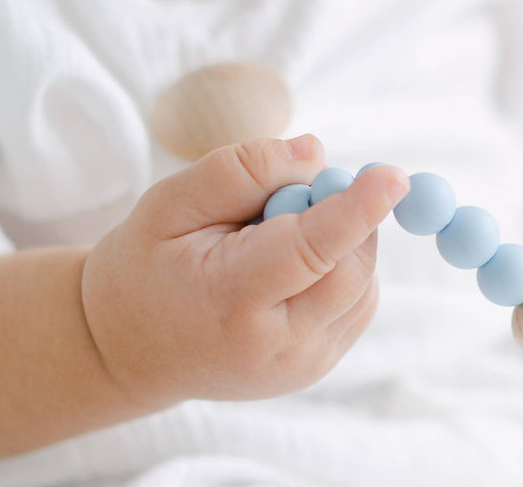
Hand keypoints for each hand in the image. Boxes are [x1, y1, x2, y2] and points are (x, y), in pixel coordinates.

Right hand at [81, 135, 408, 405]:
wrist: (129, 350)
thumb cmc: (145, 267)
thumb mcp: (169, 204)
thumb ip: (240, 172)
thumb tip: (316, 156)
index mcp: (232, 303)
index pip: (311, 250)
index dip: (356, 210)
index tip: (394, 177)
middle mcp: (278, 346)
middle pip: (351, 264)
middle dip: (342, 214)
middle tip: (283, 199)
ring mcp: (303, 365)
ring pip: (362, 281)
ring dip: (338, 243)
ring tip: (267, 244)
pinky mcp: (319, 366)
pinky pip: (357, 298)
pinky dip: (337, 268)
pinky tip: (285, 270)